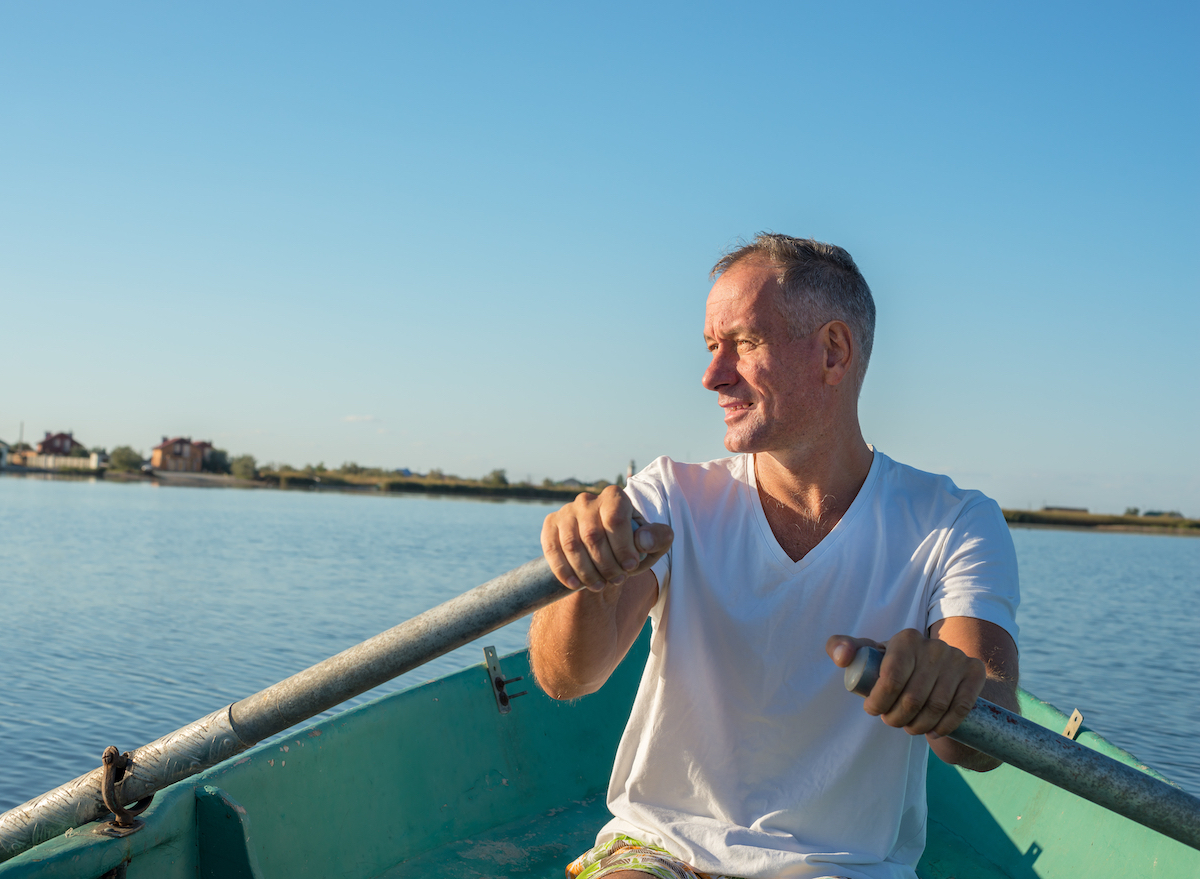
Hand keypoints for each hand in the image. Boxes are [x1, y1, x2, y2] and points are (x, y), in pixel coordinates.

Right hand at [541, 485, 672, 591]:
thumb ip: (658, 538)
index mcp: (614, 497)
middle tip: (617, 579)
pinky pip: (552, 548)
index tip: (630, 567)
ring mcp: (566, 511)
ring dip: (586, 571)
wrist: (606, 550)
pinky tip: (575, 584)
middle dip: (606, 564)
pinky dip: (563, 570)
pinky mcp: (551, 525)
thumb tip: (643, 540)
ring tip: (599, 585)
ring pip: (572, 544)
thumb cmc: (632, 545)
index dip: (623, 546)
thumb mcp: (654, 542)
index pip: (615, 519)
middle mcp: (587, 500)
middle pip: (593, 535)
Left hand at [826, 629, 985, 737]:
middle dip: (897, 717)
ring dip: (919, 725)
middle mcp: (934, 645)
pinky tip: (934, 730)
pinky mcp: (975, 672)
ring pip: (936, 706)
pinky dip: (945, 725)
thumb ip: (842, 648)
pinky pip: (960, 707)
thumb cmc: (893, 664)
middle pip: (913, 697)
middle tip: (892, 722)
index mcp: (906, 639)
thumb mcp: (868, 655)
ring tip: (909, 727)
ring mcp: (957, 658)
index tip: (873, 711)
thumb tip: (842, 658)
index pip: (891, 678)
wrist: (938, 669)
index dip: (879, 702)